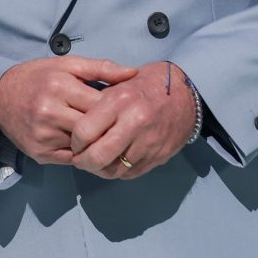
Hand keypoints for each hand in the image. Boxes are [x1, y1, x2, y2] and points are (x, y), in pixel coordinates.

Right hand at [0, 56, 137, 165]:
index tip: (125, 109)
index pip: (102, 105)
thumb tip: (134, 73)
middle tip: (120, 127)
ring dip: (96, 143)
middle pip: (95, 128)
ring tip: (104, 136)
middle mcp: (50, 112)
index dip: (117, 109)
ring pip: (85, 146)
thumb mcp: (67, 65)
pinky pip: (72, 159)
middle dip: (109, 128)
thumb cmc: (38, 77)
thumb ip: (102, 68)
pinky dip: (81, 153)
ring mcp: (43, 136)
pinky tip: (86, 145)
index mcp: (60, 86)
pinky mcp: (39, 153)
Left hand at [68, 61, 196, 179]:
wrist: (184, 96)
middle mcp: (134, 123)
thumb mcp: (117, 84)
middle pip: (98, 156)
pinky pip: (130, 173)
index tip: (74, 142)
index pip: (85, 131)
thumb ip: (96, 105)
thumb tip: (73, 126)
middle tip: (79, 159)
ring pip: (113, 170)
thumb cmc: (143, 87)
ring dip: (99, 170)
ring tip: (94, 162)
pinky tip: (112, 163)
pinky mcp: (158, 157)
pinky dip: (117, 171)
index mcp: (120, 101)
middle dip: (83, 162)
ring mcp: (148, 143)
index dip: (74, 141)